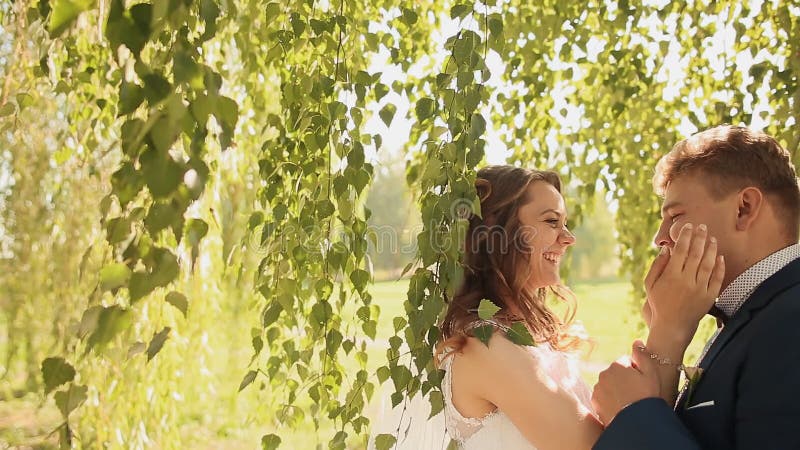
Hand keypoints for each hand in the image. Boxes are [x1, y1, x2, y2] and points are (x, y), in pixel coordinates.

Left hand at [592, 340, 660, 425]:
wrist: (636, 422)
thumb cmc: (647, 397)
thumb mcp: (650, 373)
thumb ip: (642, 355)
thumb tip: (636, 341)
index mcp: (617, 364)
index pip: (626, 362)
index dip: (636, 372)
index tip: (641, 383)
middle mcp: (604, 373)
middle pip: (616, 373)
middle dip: (624, 380)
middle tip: (635, 393)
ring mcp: (598, 388)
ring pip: (608, 384)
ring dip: (615, 389)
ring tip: (628, 402)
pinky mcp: (594, 401)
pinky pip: (602, 396)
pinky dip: (609, 400)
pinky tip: (619, 407)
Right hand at [644, 223, 724, 338]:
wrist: (672, 326)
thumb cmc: (659, 303)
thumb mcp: (650, 284)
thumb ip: (657, 265)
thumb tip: (666, 248)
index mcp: (671, 276)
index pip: (680, 250)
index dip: (685, 236)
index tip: (688, 226)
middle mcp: (686, 281)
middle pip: (695, 254)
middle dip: (699, 237)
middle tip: (702, 226)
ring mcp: (699, 289)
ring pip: (708, 264)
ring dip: (711, 249)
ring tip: (712, 238)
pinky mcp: (709, 297)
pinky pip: (717, 278)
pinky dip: (719, 266)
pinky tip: (719, 256)